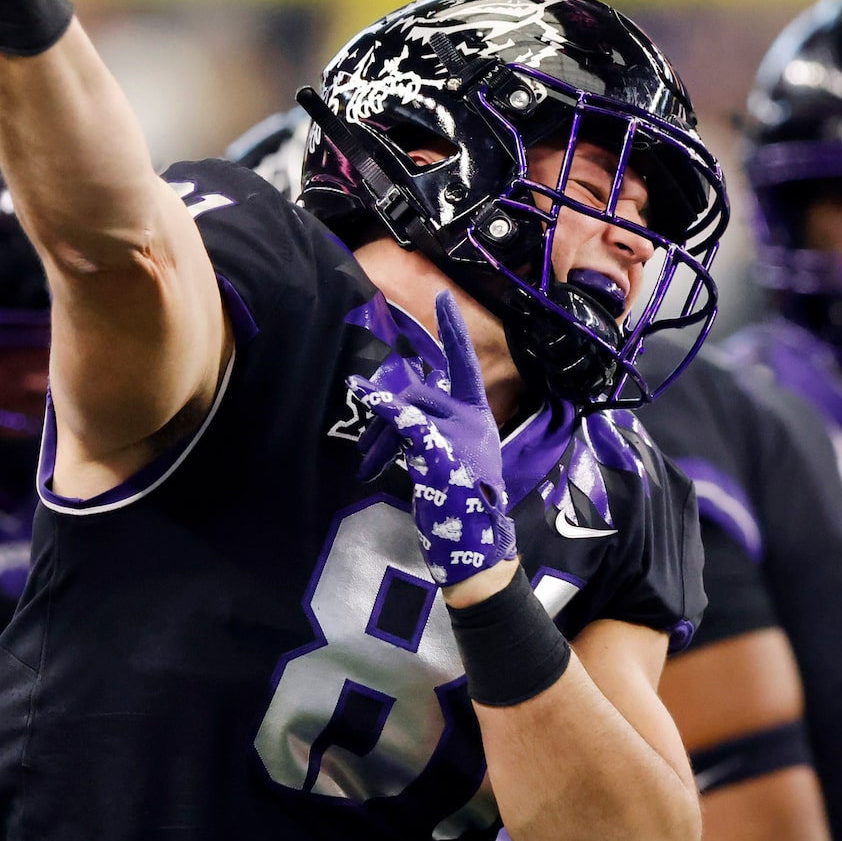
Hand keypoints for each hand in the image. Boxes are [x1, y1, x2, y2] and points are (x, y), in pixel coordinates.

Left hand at [353, 291, 515, 588]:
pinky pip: (405, 420)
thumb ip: (435, 429)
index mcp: (478, 417)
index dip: (454, 330)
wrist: (476, 544)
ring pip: (408, 406)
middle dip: (388, 414)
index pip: (465, 364)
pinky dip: (382, 406)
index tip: (443, 297)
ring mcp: (458, 434)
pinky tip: (363, 393)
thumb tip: (401, 414)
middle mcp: (471, 419)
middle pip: (418, 390)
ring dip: (381, 434)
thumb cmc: (462, 504)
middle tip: (370, 455)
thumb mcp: (455, 457)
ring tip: (370, 465)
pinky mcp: (440, 451)